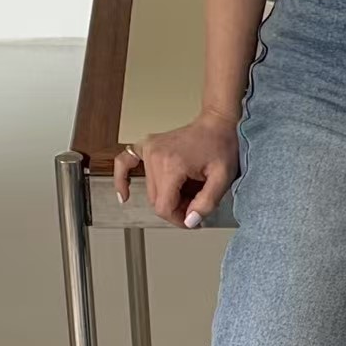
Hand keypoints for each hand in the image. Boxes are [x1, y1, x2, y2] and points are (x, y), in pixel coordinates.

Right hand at [113, 109, 238, 227]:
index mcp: (172, 165)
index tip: (192, 221)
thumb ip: (207, 203)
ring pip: (150, 191)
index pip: (163, 207)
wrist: (216, 124)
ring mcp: (148, 149)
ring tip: (188, 191)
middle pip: (156, 200)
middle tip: (195, 205)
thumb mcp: (222, 179)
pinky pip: (125, 162)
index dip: (178, 219)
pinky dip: (122, 178)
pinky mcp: (146, 145)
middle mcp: (155, 155)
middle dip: (175, 209)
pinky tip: (124, 194)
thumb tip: (189, 221)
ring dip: (167, 197)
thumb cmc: (221, 146)